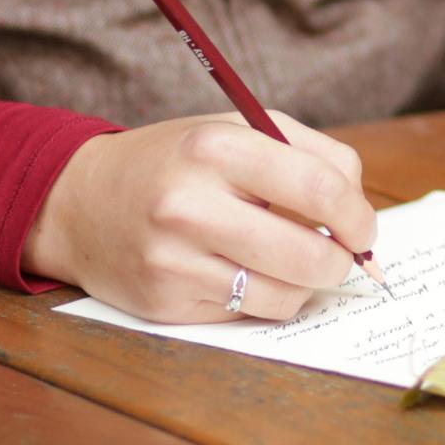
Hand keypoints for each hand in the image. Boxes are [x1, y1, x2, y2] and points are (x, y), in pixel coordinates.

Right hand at [23, 111, 377, 322]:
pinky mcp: (166, 304)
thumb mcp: (236, 130)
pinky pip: (249, 314)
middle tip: (338, 253)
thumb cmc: (176, 163)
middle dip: (340, 260)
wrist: (81, 202)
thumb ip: (309, 156)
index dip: (358, 215)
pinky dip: (264, 298)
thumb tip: (361, 215)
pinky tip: (244, 272)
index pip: (320, 189)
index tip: (362, 227)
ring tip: (287, 259)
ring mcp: (174, 260)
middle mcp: (189, 205)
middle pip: (310, 255)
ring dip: (303, 283)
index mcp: (215, 147)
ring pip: (286, 294)